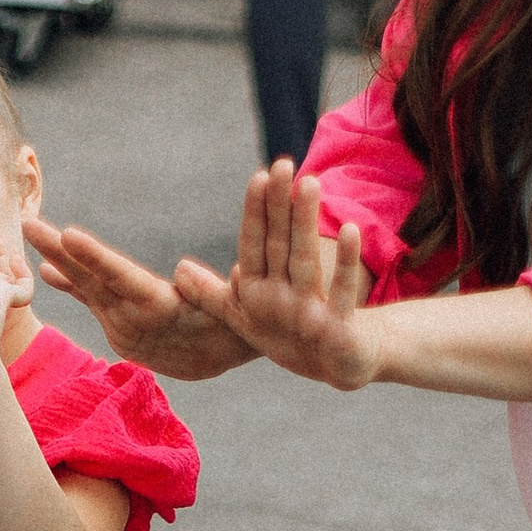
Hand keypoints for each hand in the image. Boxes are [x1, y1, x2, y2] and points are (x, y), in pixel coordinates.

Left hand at [26, 217, 258, 379]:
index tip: (67, 234)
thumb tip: (181, 271)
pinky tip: (48, 270)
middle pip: (92, 281)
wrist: (225, 357)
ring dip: (59, 261)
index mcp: (158, 310)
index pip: (121, 277)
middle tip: (29, 224)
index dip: (93, 256)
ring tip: (32, 233)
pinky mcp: (119, 333)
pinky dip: (71, 284)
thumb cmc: (234, 322)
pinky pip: (93, 303)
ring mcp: (123, 330)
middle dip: (59, 250)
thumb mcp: (228, 305)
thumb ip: (202, 288)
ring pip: (87, 290)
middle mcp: (134, 321)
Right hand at [176, 163, 381, 391]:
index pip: (252, 247)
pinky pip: (343, 293)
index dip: (256, 213)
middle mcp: (276, 304)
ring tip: (311, 182)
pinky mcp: (337, 330)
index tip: (259, 176)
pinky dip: (346, 263)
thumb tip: (179, 271)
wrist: (335, 366)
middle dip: (279, 206)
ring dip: (306, 223)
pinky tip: (352, 229)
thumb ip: (214, 291)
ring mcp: (306, 318)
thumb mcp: (245, 313)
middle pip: (278, 247)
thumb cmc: (287, 333)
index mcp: (254, 296)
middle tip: (282, 164)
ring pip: (305, 263)